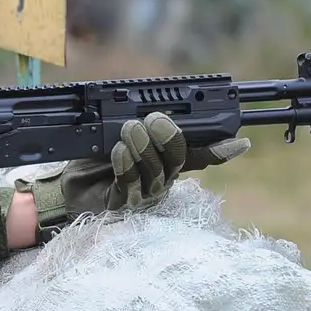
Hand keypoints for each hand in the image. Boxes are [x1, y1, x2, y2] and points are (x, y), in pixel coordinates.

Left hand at [107, 113, 250, 209]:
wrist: (70, 186)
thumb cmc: (96, 158)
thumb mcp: (118, 133)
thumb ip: (141, 122)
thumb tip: (158, 108)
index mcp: (167, 159)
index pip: (201, 154)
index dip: (221, 149)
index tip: (240, 142)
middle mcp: (163, 177)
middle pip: (181, 158)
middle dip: (170, 135)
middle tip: (153, 120)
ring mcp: (146, 193)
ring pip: (157, 170)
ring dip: (143, 146)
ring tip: (128, 129)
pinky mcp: (126, 203)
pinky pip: (131, 182)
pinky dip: (125, 163)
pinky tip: (118, 151)